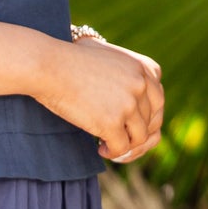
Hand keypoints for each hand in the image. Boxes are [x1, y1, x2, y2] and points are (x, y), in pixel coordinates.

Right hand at [37, 34, 163, 162]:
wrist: (49, 65)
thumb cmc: (71, 60)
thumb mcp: (109, 56)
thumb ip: (127, 73)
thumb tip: (134, 98)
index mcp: (144, 68)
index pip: (158, 100)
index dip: (147, 117)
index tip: (132, 125)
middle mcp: (141, 85)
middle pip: (152, 121)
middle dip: (138, 134)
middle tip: (122, 140)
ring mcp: (128, 104)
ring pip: (139, 138)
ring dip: (126, 146)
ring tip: (109, 146)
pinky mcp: (112, 122)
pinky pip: (121, 147)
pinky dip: (113, 152)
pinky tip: (100, 149)